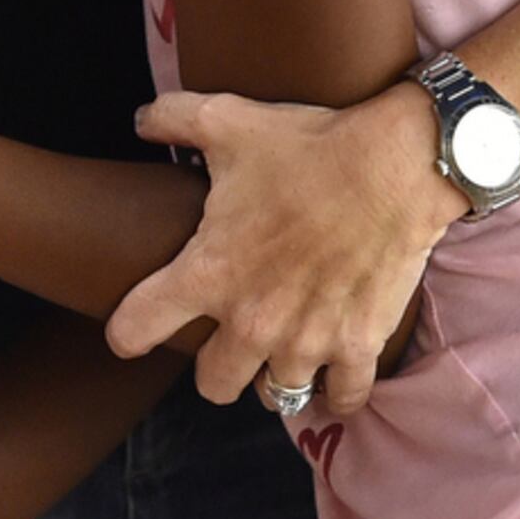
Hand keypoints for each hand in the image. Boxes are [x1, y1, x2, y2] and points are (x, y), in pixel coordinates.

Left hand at [104, 85, 460, 414]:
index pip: (137, 328)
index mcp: (208, 273)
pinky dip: (337, 391)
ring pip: (276, 396)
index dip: (126, 333)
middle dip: (214, 366)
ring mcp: (307, 342)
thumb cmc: (305, 147)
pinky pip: (342, 399)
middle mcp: (251, 322)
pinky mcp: (358, 346)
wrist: (393, 167)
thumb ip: (172, 119)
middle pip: (213, 384)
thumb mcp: (225, 121)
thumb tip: (141, 122)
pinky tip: (333, 371)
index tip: (130, 333)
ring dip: (275, 377)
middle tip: (225, 341)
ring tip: (281, 352)